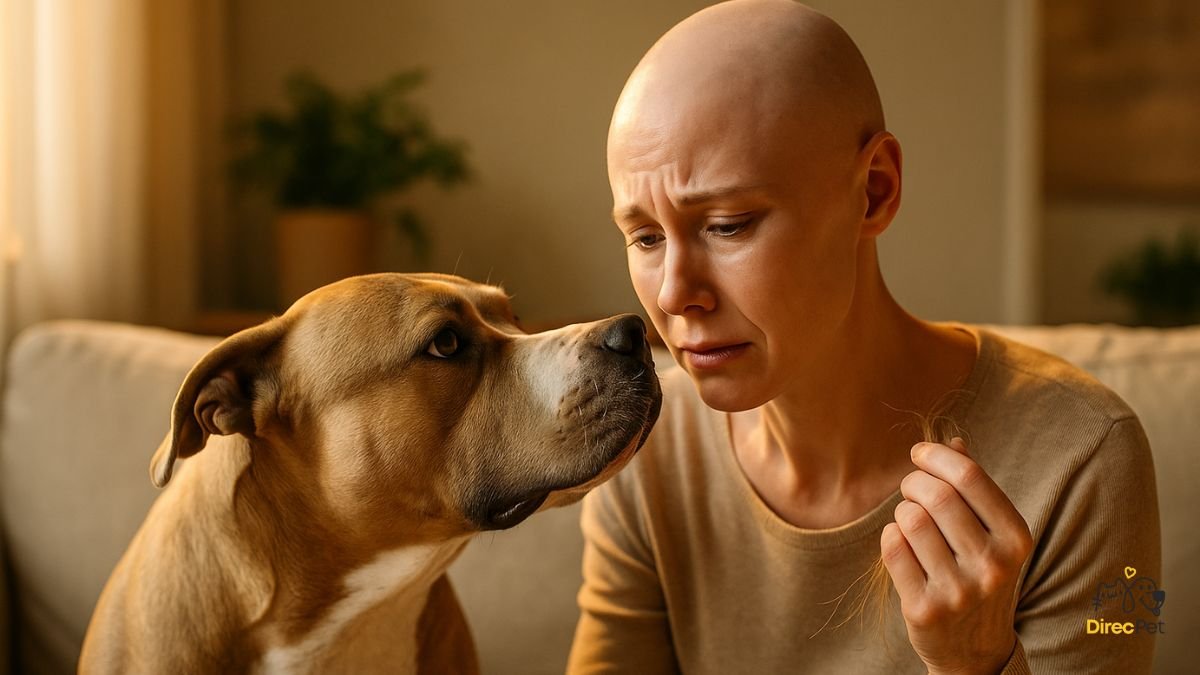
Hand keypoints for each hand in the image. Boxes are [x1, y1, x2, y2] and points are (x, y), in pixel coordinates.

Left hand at [880, 438, 1032, 674]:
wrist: (975, 651)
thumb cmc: (980, 575)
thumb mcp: (993, 534)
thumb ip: (975, 488)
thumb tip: (952, 442)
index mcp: (1016, 538)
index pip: (969, 476)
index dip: (936, 456)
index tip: (919, 453)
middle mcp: (993, 565)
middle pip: (935, 495)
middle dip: (913, 482)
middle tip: (910, 489)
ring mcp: (959, 590)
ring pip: (909, 519)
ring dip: (901, 511)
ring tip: (910, 522)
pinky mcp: (924, 609)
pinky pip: (891, 547)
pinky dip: (890, 536)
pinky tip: (901, 545)